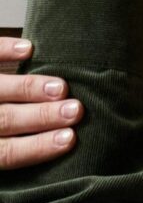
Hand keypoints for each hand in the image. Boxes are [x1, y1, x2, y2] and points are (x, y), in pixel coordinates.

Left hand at [0, 39, 80, 169]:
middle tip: (74, 111)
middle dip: (41, 116)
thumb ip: (1, 152)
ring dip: (30, 87)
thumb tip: (38, 149)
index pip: (3, 152)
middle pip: (3, 120)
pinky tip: (28, 50)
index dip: (37, 147)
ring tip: (61, 87)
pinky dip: (4, 50)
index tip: (69, 140)